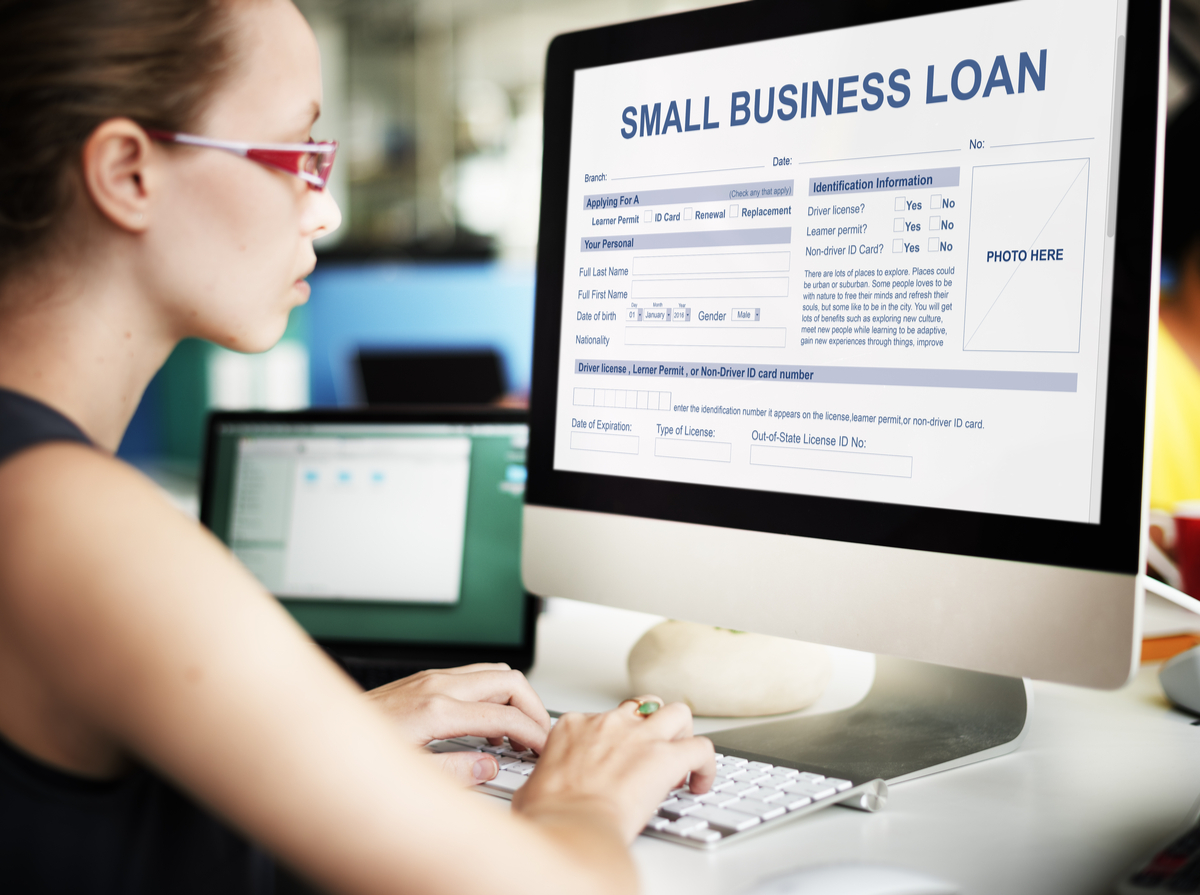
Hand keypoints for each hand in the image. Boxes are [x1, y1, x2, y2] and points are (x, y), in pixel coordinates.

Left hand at [366, 663, 551, 785]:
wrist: (321, 736)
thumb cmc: (354, 756)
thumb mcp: (409, 775)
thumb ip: (456, 773)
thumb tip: (488, 768)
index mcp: (437, 711)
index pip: (505, 715)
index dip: (532, 733)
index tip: (543, 749)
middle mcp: (436, 686)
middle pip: (508, 680)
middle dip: (533, 706)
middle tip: (540, 734)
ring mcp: (430, 679)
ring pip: (492, 672)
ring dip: (514, 697)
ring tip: (518, 730)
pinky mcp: (423, 680)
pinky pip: (472, 676)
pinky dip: (492, 694)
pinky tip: (487, 722)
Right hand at [512, 695, 715, 842]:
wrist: (571, 826)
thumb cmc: (550, 815)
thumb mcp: (529, 789)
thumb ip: (540, 782)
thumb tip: (534, 795)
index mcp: (574, 726)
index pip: (601, 719)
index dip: (616, 741)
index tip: (618, 763)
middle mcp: (609, 723)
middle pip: (642, 706)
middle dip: (653, 725)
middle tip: (654, 751)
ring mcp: (640, 736)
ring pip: (677, 712)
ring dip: (683, 732)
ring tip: (683, 757)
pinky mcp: (666, 757)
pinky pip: (702, 748)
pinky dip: (706, 765)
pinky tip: (700, 783)